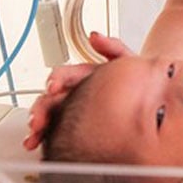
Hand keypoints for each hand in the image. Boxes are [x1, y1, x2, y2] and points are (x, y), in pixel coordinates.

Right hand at [23, 32, 132, 149]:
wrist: (149, 96)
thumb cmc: (135, 79)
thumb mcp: (127, 61)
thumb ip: (112, 47)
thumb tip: (95, 37)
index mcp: (83, 76)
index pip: (63, 76)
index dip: (56, 80)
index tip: (52, 87)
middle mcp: (74, 92)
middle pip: (51, 99)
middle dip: (41, 109)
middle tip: (37, 121)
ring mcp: (72, 110)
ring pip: (50, 116)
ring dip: (38, 126)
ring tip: (33, 138)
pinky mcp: (73, 125)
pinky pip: (56, 131)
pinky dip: (46, 138)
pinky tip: (40, 145)